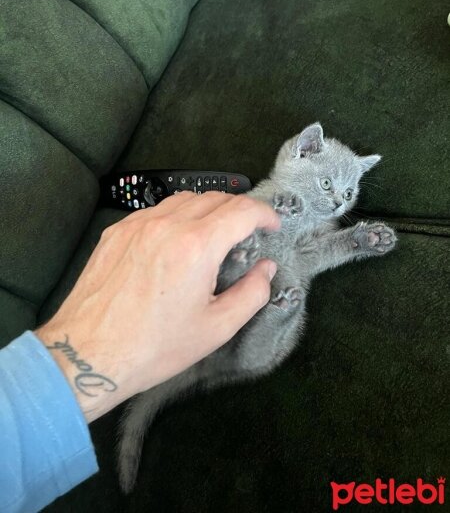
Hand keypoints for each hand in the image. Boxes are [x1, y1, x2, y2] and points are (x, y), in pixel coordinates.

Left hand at [35, 192, 279, 422]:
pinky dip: (177, 217)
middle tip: (247, 233)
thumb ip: (252, 293)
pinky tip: (176, 241)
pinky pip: (156, 211)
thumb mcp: (216, 328)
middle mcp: (166, 225)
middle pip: (214, 197)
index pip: (241, 210)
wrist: (88, 354)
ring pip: (184, 199)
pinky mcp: (116, 231)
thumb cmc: (155, 347)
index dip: (264, 214)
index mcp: (195, 246)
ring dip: (208, 209)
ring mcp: (137, 224)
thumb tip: (266, 268)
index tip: (272, 226)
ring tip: (214, 234)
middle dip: (239, 210)